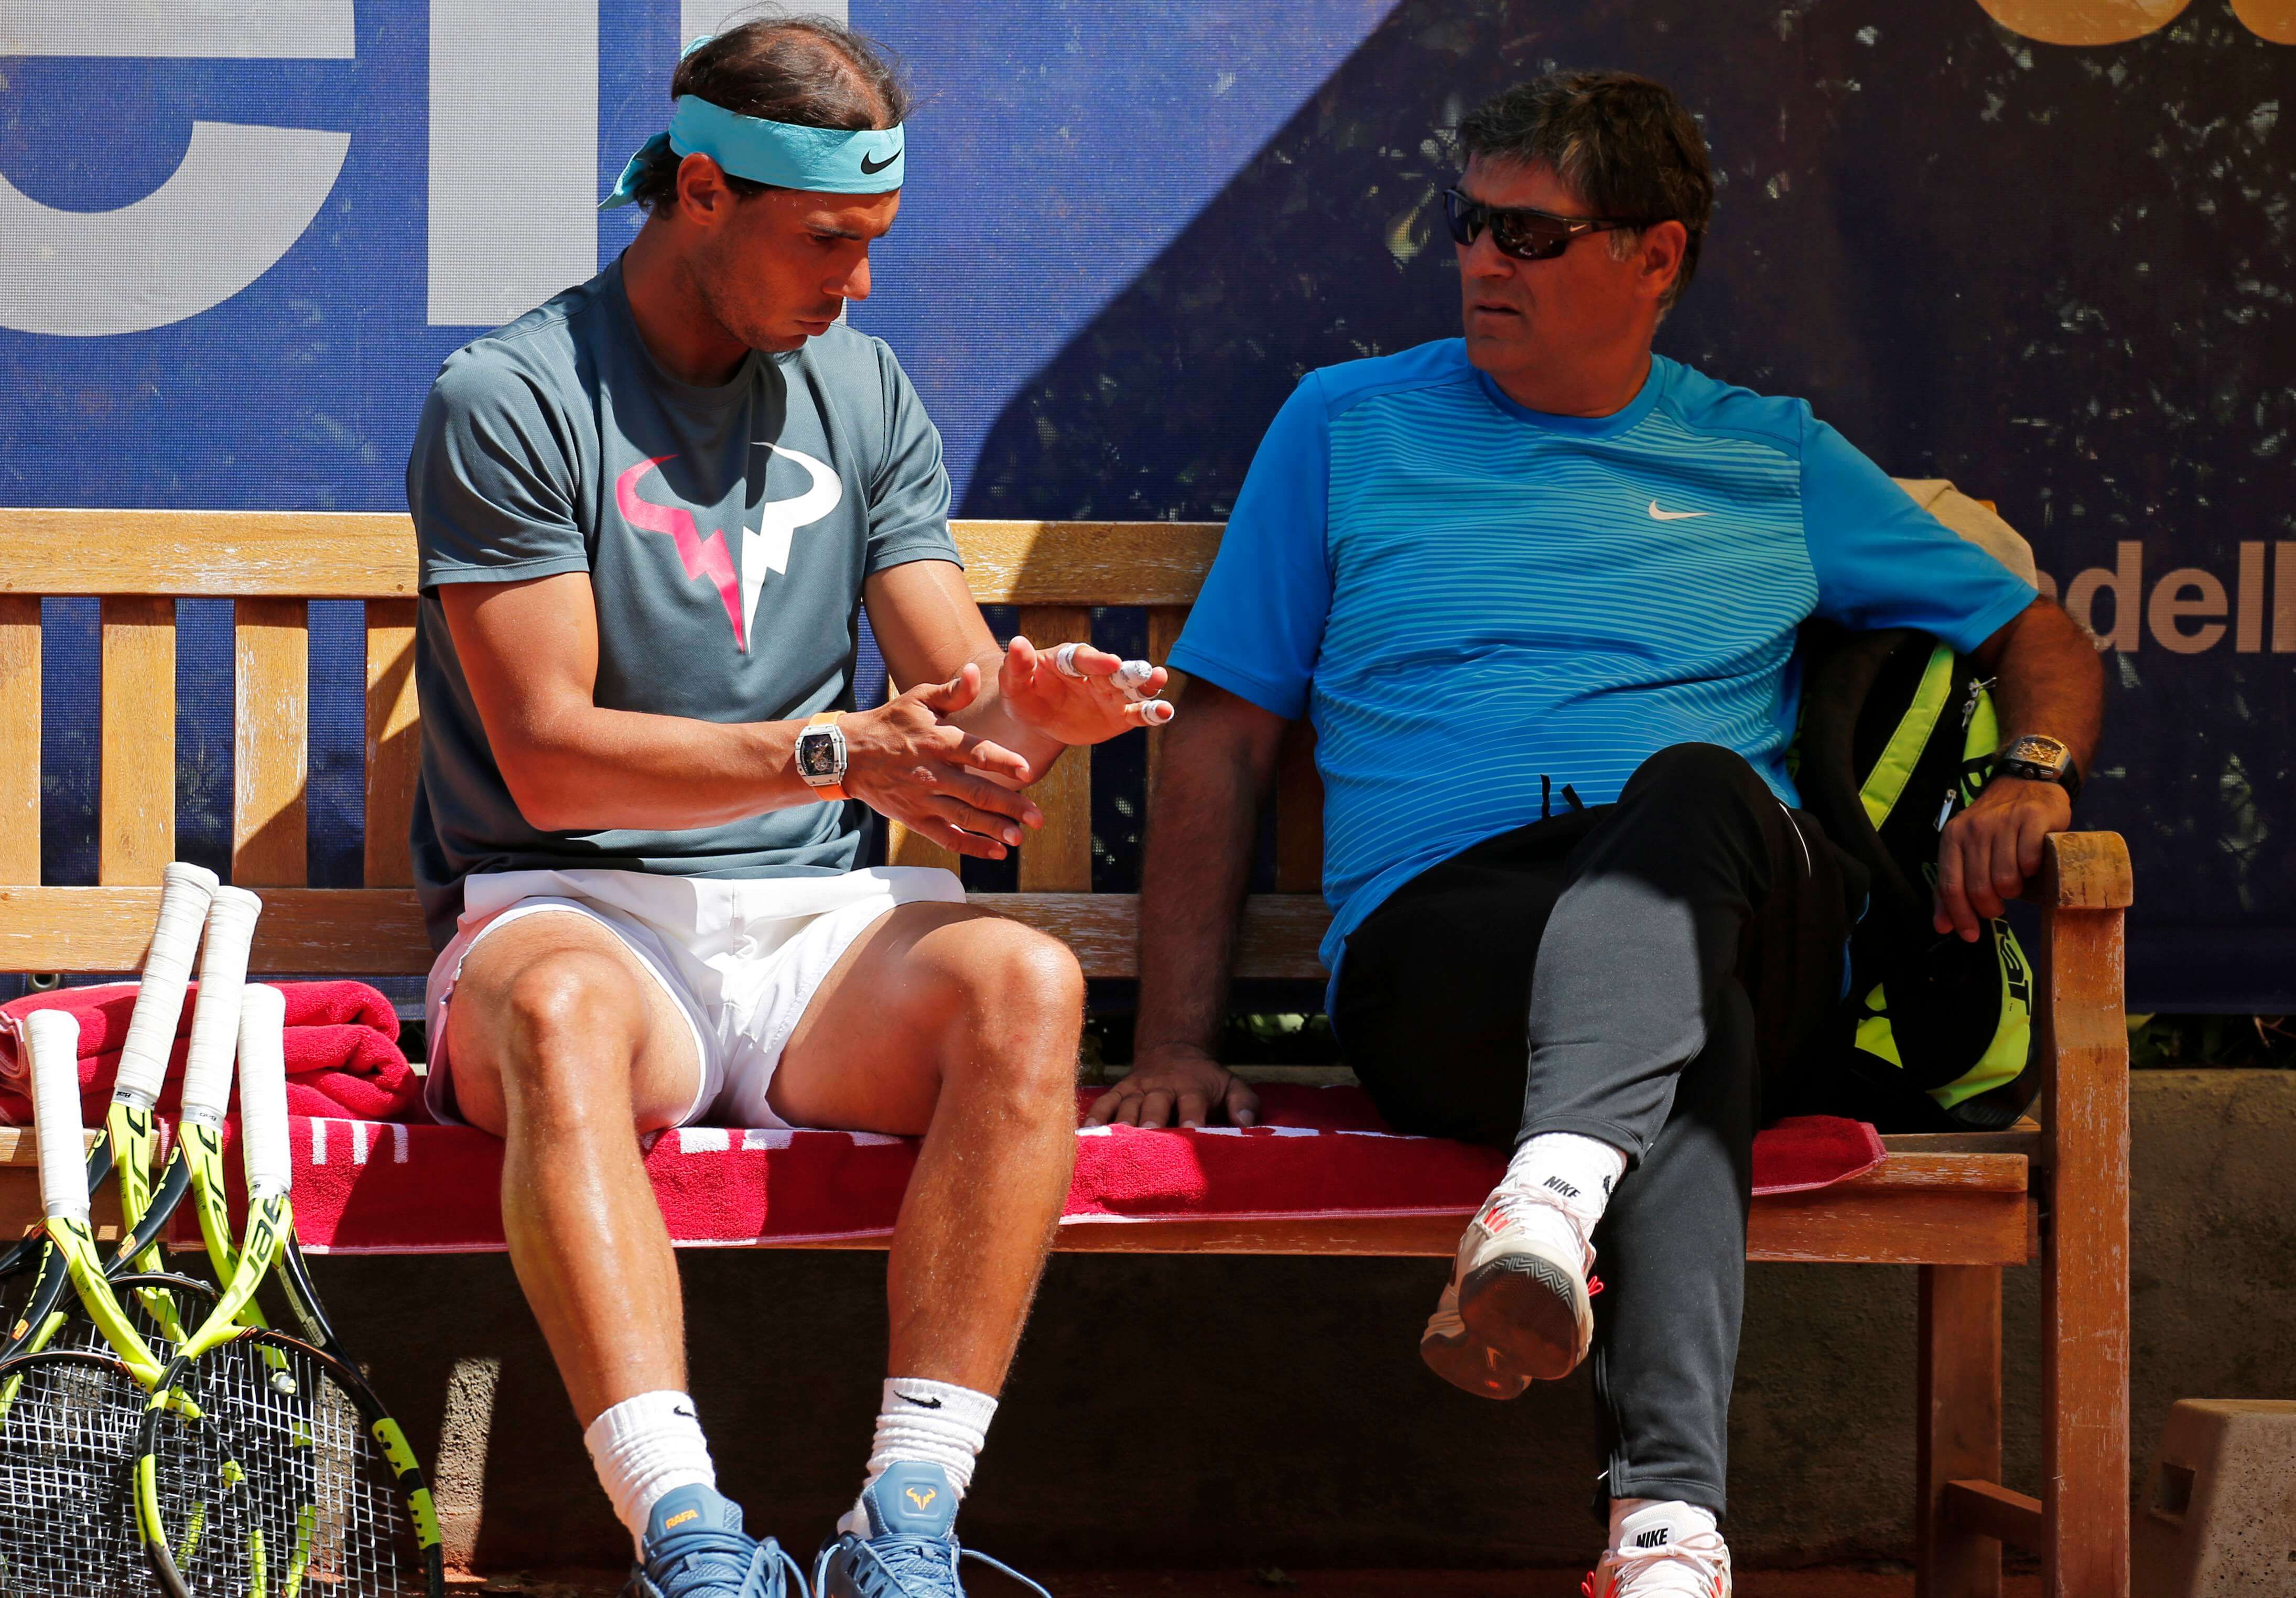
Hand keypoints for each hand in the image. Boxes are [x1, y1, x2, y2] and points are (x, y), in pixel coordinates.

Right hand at [841, 664, 1042, 860]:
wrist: (848, 754)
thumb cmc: (890, 722)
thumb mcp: (918, 699)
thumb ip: (952, 692)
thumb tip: (976, 671)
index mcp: (937, 741)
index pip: (975, 752)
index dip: (1002, 762)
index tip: (1027, 770)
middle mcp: (932, 772)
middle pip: (975, 792)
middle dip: (1009, 806)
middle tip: (1037, 817)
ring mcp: (923, 799)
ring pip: (963, 817)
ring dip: (994, 829)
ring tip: (1020, 838)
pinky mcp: (915, 819)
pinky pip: (946, 837)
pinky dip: (971, 846)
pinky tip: (996, 853)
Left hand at [997, 635, 1172, 746]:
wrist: (1037, 720)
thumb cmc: (1023, 693)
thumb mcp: (1013, 681)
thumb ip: (1016, 665)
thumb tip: (1017, 643)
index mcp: (1069, 660)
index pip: (1083, 658)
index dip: (1097, 661)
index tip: (1111, 662)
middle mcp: (1096, 673)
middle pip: (1115, 670)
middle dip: (1130, 670)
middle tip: (1146, 670)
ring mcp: (1110, 694)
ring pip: (1133, 688)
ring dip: (1148, 684)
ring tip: (1161, 680)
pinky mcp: (1120, 716)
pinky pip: (1138, 715)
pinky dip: (1153, 713)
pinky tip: (1166, 712)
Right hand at [1084, 1044, 1259, 1128]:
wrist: (1175, 1054)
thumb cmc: (1208, 1082)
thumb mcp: (1233, 1086)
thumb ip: (1245, 1104)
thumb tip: (1246, 1124)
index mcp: (1192, 1086)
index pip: (1192, 1101)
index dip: (1190, 1116)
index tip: (1190, 1133)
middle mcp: (1162, 1086)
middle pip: (1155, 1102)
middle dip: (1151, 1119)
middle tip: (1146, 1136)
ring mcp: (1137, 1087)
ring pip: (1128, 1104)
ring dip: (1122, 1123)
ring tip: (1115, 1144)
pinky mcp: (1119, 1091)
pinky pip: (1104, 1103)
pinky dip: (1095, 1118)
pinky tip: (1087, 1135)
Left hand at [1934, 775, 2072, 939]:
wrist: (2027, 782)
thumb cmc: (1997, 824)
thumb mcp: (1967, 848)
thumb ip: (1954, 885)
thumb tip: (1943, 927)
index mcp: (1953, 838)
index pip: (1950, 886)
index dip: (1959, 916)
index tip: (1969, 935)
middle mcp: (1974, 829)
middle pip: (1978, 888)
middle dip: (1990, 908)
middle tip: (1999, 905)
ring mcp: (2004, 822)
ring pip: (2005, 879)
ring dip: (2013, 891)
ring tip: (2016, 881)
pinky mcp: (2033, 818)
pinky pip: (2029, 861)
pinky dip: (2032, 871)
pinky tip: (2031, 865)